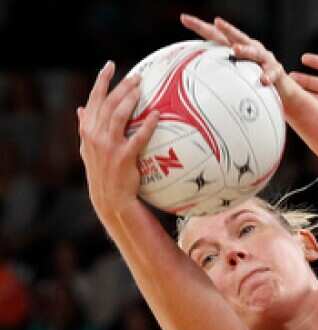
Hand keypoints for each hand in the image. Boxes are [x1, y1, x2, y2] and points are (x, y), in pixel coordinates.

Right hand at [77, 61, 159, 212]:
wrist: (109, 198)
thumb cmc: (102, 171)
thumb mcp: (89, 148)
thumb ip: (86, 127)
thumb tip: (80, 108)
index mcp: (87, 130)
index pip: (93, 99)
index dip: (101, 81)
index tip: (110, 65)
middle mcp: (95, 135)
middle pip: (108, 104)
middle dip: (121, 86)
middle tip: (136, 76)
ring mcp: (108, 146)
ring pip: (118, 115)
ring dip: (130, 99)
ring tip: (142, 88)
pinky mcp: (123, 157)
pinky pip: (138, 136)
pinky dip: (147, 124)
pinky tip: (157, 115)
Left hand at [180, 14, 302, 105]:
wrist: (282, 92)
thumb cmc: (254, 81)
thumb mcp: (234, 74)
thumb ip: (217, 72)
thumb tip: (189, 79)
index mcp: (237, 47)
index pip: (216, 35)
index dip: (201, 27)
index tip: (184, 19)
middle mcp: (251, 48)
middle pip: (237, 36)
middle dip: (228, 29)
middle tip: (217, 22)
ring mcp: (265, 59)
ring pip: (255, 51)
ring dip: (245, 50)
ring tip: (236, 50)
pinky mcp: (277, 72)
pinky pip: (272, 74)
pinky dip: (267, 76)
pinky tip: (262, 80)